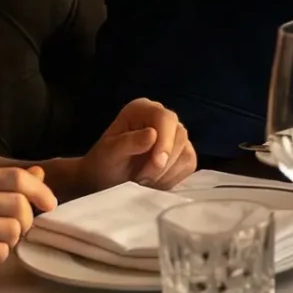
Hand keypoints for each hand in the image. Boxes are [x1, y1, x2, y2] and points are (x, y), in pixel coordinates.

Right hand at [0, 158, 57, 291]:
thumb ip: (2, 186)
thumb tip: (39, 173)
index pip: (16, 177)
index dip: (40, 192)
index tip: (50, 205)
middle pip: (20, 205)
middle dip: (26, 222)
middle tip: (14, 231)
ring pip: (13, 230)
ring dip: (10, 241)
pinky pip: (0, 253)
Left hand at [70, 98, 197, 193]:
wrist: (105, 180)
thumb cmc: (103, 163)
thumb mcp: (109, 153)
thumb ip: (129, 143)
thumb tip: (153, 134)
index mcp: (142, 110)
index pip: (165, 118)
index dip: (165, 141)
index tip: (157, 163)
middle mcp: (162, 118)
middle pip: (179, 136)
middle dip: (163, 163)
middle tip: (141, 179)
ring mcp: (174, 135)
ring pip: (186, 152)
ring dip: (166, 173)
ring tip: (144, 180)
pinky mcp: (182, 152)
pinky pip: (189, 165)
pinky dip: (173, 178)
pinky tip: (154, 182)